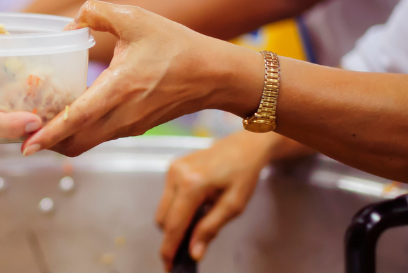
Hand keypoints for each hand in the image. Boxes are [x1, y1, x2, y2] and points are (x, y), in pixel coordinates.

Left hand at [22, 0, 261, 155]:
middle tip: (21, 129)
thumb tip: (68, 25)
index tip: (26, 144)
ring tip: (38, 122)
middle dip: (46, 142)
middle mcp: (122, 115)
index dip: (49, 134)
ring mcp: (129, 126)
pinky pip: (99, 137)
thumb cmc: (178, 46)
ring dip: (61, 139)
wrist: (216, 76)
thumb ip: (96, 12)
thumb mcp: (136, 18)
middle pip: (75, 143)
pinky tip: (67, 115)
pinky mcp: (134, 128)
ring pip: (86, 143)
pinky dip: (79, 133)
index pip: (77, 119)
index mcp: (120, 89)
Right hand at [155, 132, 274, 269]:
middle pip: (163, 219)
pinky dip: (177, 208)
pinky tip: (195, 207)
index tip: (168, 265)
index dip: (170, 248)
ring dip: (174, 222)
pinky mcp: (172, 168)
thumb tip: (194, 253)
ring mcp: (172, 170)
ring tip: (197, 223)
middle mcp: (176, 175)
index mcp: (192, 184)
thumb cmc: (243, 174)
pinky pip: (167, 197)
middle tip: (189, 247)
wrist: (244, 147)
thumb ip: (210, 229)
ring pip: (162, 209)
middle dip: (173, 236)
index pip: (174, 224)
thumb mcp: (233, 206)